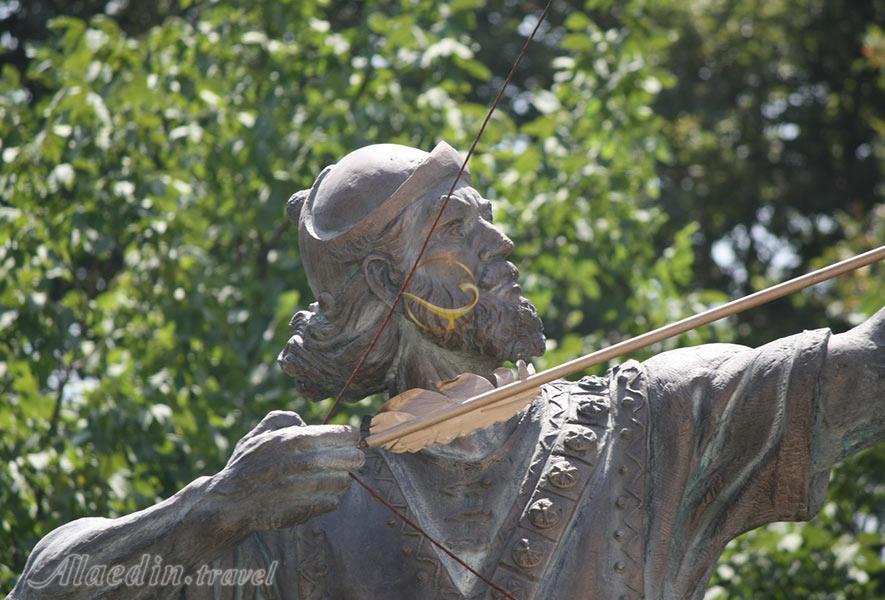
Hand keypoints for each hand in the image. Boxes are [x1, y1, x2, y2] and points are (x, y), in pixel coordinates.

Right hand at [204, 410, 363, 532]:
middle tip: (349, 459)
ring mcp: (306, 488)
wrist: (229, 502)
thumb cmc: (245, 465)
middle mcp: (304, 462)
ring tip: (331, 478)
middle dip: (352, 457)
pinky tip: (318, 494)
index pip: (345, 435)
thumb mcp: (259, 433)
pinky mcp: (306, 510)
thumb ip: (283, 418)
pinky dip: (329, 498)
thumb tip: (306, 424)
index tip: (349, 440)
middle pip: (352, 458)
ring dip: (340, 479)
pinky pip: (332, 502)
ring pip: (344, 481)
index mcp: (296, 439)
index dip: (349, 437)